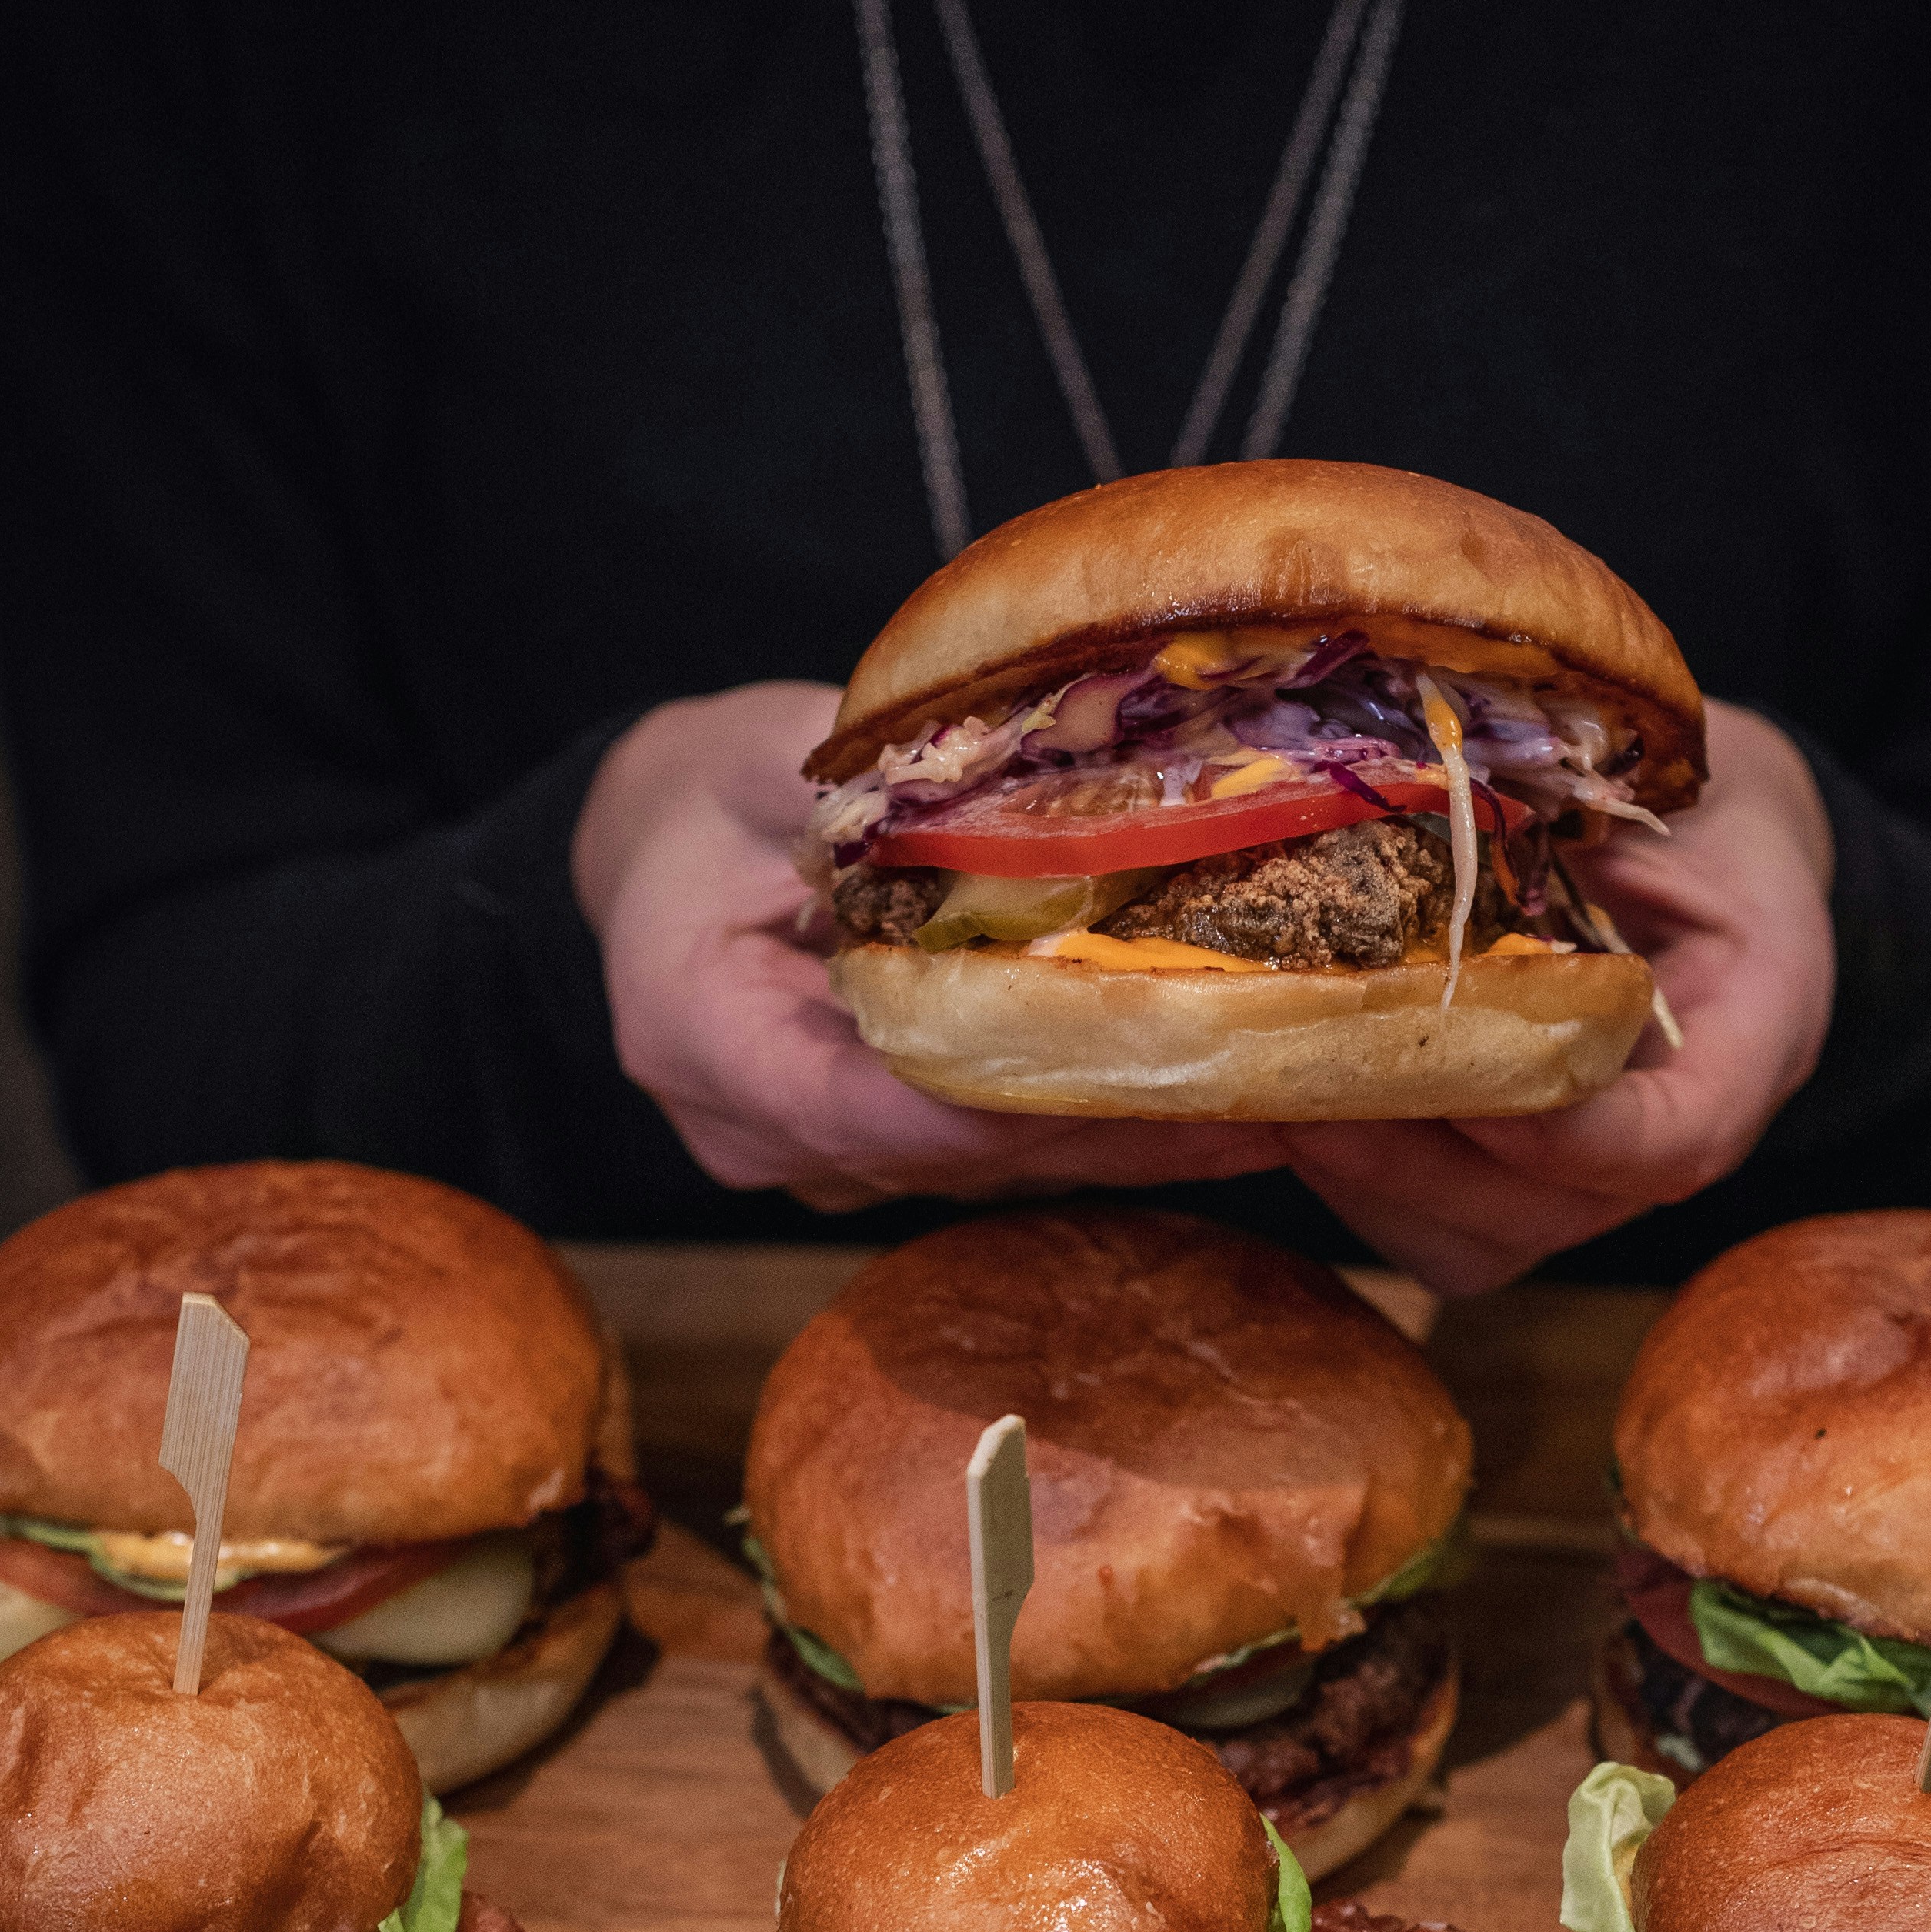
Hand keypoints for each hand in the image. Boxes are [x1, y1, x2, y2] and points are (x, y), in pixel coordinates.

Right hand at [576, 684, 1283, 1211]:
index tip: (1139, 1080)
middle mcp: (751, 1132)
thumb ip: (864, 788)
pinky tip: (1216, 1112)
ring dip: (1128, 1148)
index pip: (866, 1101)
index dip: (1006, 1100)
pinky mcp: (873, 1163)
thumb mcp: (758, 755)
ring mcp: (813, 1165)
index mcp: (695, 1036)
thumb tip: (1008, 781)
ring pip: (985, 1175)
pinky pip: (992, 1161)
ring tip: (1275, 1109)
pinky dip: (1097, 1134)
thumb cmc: (701, 796)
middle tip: (1262, 1104)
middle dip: (1108, 1133)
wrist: (655, 856)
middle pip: (949, 1156)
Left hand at [1279, 701, 1837, 1294]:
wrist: (1709, 840)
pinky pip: (1426, 1224)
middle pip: (1547, 1212)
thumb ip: (1586, 809)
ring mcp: (1584, 1177)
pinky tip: (1273, 1111)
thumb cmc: (1694, 798)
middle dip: (1418, 1163)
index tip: (1482, 1097)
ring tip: (1275, 1103)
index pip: (1682, 1138)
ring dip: (1363, 1180)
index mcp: (1757, 1028)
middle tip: (1313, 1097)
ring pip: (1472, 1239)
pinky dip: (1343, 1178)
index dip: (1578, 1140)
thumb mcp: (1674, 773)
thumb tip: (1436, 800)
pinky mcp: (1506, 1181)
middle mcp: (1670, 1130)